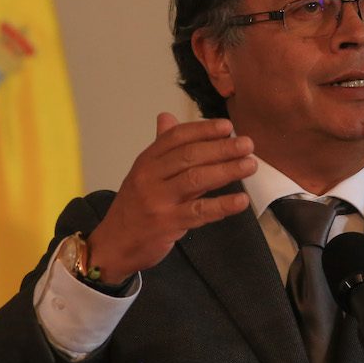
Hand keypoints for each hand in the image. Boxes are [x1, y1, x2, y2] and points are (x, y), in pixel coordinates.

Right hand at [86, 113, 255, 280]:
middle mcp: (149, 177)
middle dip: (222, 148)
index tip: (228, 127)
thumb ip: (160, 148)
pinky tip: (241, 200)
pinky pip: (199, 212)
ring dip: (227, 170)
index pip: (176, 137)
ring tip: (250, 165)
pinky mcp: (167, 224)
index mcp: (146, 161)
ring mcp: (158, 200)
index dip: (204, 130)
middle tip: (248, 145)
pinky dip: (222, 205)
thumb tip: (167, 117)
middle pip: (189, 155)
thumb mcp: (143, 174)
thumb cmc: (133, 208)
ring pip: (196, 179)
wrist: (113, 245)